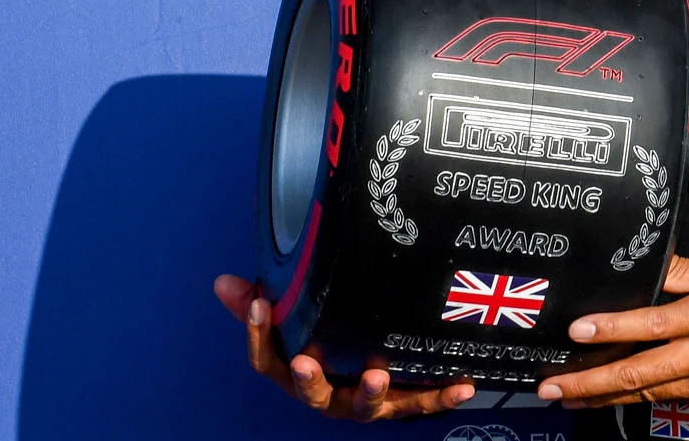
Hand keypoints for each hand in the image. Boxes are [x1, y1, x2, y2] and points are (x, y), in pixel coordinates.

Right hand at [213, 273, 476, 420]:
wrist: (379, 376)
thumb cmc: (330, 345)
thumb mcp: (299, 323)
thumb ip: (265, 305)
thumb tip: (224, 282)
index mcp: (300, 373)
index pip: (267, 361)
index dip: (257, 334)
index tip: (258, 303)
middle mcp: (330, 394)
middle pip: (313, 394)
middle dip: (310, 380)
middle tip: (307, 363)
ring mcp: (368, 402)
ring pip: (366, 406)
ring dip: (370, 394)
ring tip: (377, 375)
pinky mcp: (405, 401)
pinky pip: (424, 401)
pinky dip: (443, 396)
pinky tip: (464, 384)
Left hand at [536, 254, 688, 408]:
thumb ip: (685, 271)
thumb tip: (647, 262)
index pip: (649, 323)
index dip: (609, 329)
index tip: (576, 331)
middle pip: (636, 373)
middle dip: (588, 382)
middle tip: (551, 387)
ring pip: (646, 393)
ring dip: (602, 397)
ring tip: (569, 397)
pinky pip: (667, 398)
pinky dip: (634, 398)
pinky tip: (610, 397)